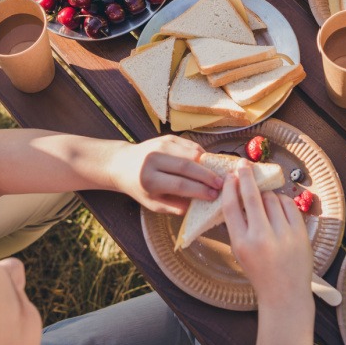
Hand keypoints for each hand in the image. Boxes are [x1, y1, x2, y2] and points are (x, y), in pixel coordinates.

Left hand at [107, 135, 221, 215]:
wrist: (123, 163)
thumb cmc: (140, 187)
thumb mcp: (154, 203)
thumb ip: (176, 207)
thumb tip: (200, 206)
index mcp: (150, 179)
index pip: (180, 185)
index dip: (200, 190)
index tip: (214, 196)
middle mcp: (154, 159)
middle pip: (188, 166)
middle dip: (208, 176)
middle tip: (222, 184)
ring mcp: (161, 145)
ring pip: (192, 153)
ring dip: (207, 164)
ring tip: (218, 175)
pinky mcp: (168, 137)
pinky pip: (190, 145)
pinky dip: (202, 155)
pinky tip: (207, 165)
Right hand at [221, 165, 312, 308]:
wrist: (286, 294)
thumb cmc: (260, 272)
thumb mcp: (240, 251)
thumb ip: (238, 226)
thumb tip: (235, 195)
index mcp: (242, 243)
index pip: (231, 207)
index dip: (229, 188)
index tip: (229, 177)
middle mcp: (261, 237)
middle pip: (251, 196)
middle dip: (246, 177)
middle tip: (243, 165)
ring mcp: (283, 235)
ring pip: (271, 198)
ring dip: (266, 195)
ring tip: (264, 200)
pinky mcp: (300, 233)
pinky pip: (288, 205)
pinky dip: (282, 202)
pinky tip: (278, 205)